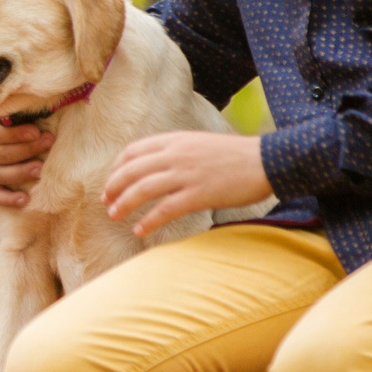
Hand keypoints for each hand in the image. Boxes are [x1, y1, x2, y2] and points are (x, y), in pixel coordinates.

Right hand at [0, 115, 53, 208]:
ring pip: (1, 175)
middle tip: (48, 142)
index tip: (36, 130)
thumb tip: (30, 105)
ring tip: (40, 169)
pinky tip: (25, 200)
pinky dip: (9, 199)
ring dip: (22, 172)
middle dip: (28, 149)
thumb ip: (1, 111)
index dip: (15, 134)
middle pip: (2, 154)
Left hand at [102, 131, 273, 237]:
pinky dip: (148, 220)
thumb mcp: (198, 143)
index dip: (117, 168)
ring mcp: (186, 174)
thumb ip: (176, 151)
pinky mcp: (199, 194)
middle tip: (106, 202)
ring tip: (114, 216)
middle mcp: (175, 154)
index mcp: (174, 140)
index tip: (111, 182)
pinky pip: (165, 209)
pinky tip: (139, 230)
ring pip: (143, 189)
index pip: (132, 151)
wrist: (265, 160)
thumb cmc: (234, 155)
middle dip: (114, 187)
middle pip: (132, 170)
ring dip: (124, 204)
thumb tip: (155, 165)